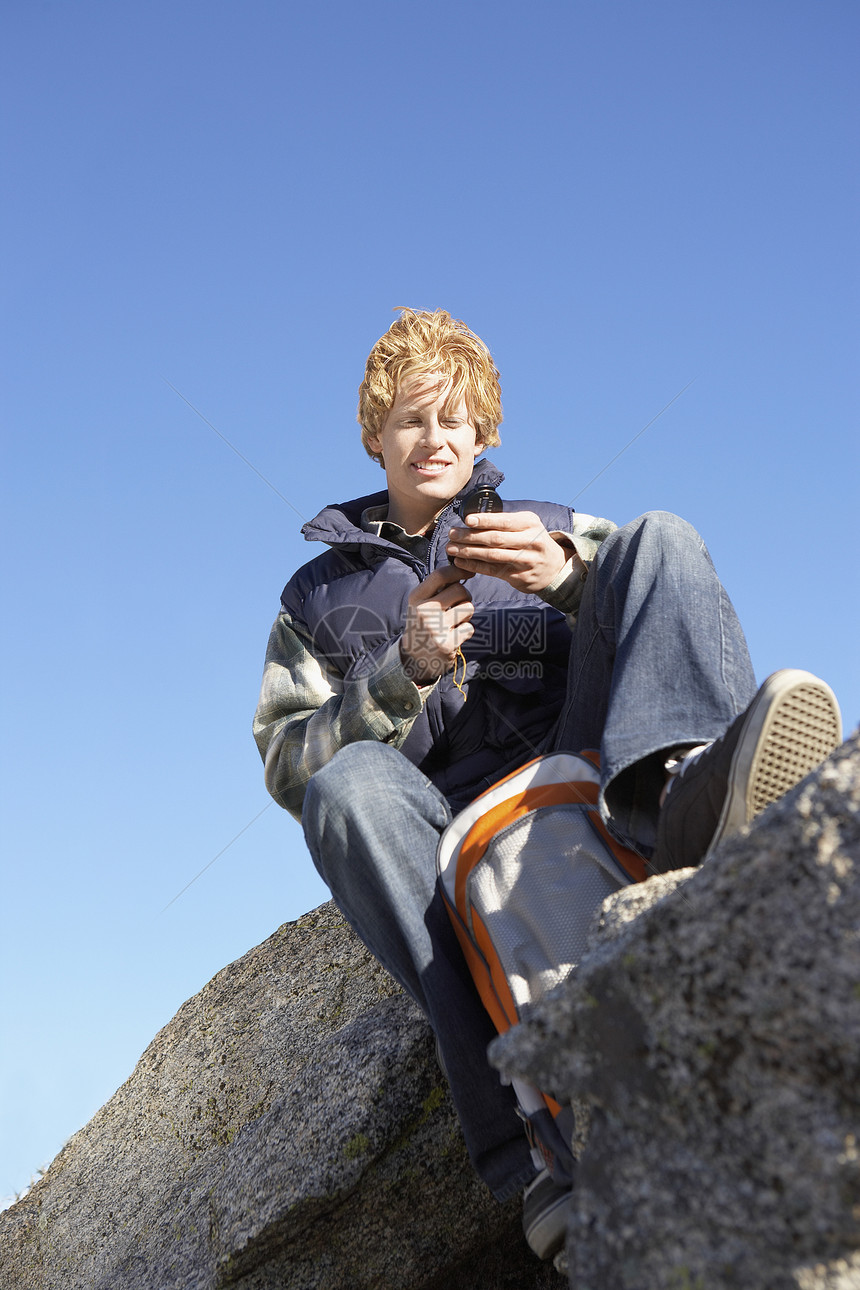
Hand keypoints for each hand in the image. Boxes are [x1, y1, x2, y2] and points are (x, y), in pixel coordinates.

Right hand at [400, 565, 474, 683]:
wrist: (414, 659)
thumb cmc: (422, 625)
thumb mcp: (421, 604)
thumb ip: (437, 589)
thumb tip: (463, 568)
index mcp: (416, 598)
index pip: (440, 575)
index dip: (458, 570)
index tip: (468, 571)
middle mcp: (424, 612)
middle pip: (460, 590)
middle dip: (465, 596)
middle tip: (457, 606)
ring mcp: (436, 629)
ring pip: (468, 608)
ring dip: (466, 614)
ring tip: (454, 622)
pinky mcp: (447, 644)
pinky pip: (469, 628)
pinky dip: (466, 631)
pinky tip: (454, 636)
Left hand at [445, 511, 567, 592]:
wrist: (554, 566)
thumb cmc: (533, 540)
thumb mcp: (527, 525)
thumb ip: (505, 522)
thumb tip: (473, 519)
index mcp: (530, 523)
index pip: (504, 521)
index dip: (484, 521)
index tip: (467, 520)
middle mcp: (530, 541)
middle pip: (495, 539)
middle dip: (470, 537)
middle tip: (452, 534)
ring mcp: (526, 561)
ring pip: (492, 556)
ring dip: (469, 552)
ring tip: (451, 548)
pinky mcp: (519, 577)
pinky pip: (492, 570)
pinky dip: (474, 566)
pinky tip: (461, 561)